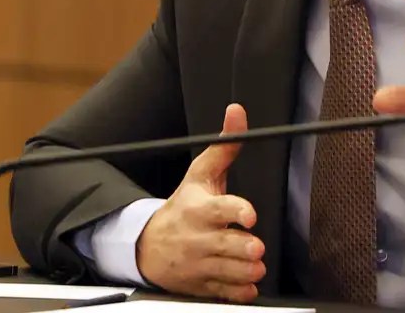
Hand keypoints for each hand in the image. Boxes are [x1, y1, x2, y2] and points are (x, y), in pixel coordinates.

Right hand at [135, 103, 265, 301]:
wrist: (148, 245)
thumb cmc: (183, 206)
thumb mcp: (200, 174)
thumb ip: (224, 146)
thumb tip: (237, 112)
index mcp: (200, 209)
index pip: (220, 209)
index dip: (236, 211)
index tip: (250, 216)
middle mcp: (199, 237)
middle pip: (225, 245)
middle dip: (244, 248)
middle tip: (257, 248)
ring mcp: (199, 263)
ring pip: (226, 271)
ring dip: (245, 271)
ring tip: (257, 266)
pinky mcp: (201, 284)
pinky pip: (221, 292)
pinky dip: (236, 292)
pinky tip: (248, 286)